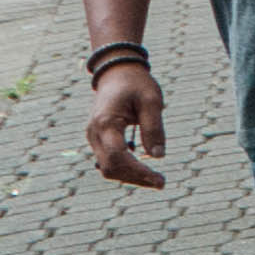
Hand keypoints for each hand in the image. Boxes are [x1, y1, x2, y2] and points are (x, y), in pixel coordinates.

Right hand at [86, 64, 166, 187]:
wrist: (117, 73)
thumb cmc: (136, 84)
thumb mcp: (151, 100)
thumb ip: (154, 128)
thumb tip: (158, 156)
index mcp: (106, 122)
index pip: (118, 156)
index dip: (138, 171)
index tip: (160, 179)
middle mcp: (94, 133)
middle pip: (110, 167)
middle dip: (135, 178)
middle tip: (161, 182)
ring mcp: (93, 137)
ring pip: (107, 167)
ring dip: (130, 176)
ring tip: (155, 178)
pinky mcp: (98, 139)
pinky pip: (108, 161)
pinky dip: (124, 168)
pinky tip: (143, 168)